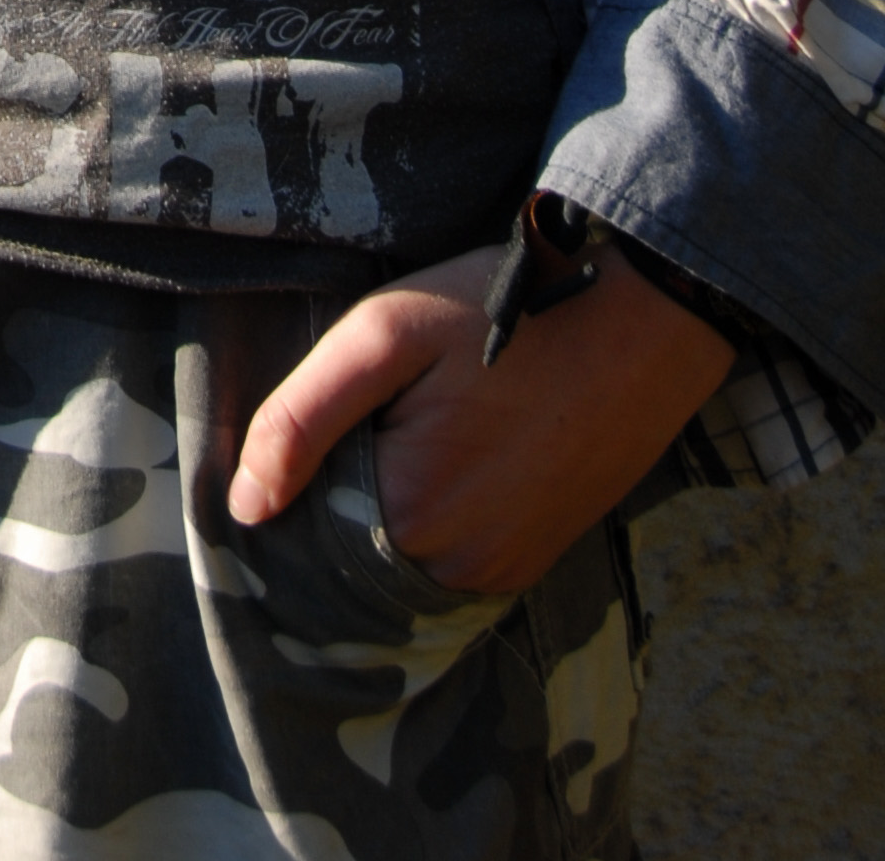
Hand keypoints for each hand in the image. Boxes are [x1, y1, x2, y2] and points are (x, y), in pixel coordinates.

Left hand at [226, 238, 734, 601]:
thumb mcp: (386, 334)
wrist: (639, 322)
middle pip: (348, 545)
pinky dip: (426, 514)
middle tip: (367, 406)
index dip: (290, 473)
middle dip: (334, 487)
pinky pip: (443, 557)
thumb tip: (245, 508)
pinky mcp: (527, 564)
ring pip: (394, 553)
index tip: (309, 417)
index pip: (301, 526)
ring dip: (381, 501)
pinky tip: (442, 448)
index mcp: (412, 515)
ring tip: (407, 421)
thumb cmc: (504, 311)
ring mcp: (498, 574)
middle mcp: (455, 569)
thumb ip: (303, 420)